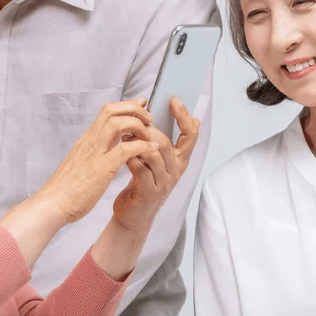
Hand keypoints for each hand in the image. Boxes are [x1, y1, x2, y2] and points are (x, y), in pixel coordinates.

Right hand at [37, 100, 158, 224]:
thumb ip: (92, 152)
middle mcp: (90, 142)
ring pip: (117, 124)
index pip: (106, 112)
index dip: (126, 105)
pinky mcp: (101, 168)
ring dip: (138, 125)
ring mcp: (95, 153)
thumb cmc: (65, 189)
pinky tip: (151, 148)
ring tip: (149, 133)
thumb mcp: (79, 162)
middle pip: (112, 111)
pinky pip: (125, 149)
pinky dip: (142, 146)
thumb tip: (104, 147)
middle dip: (134, 109)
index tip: (141, 105)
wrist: (52, 205)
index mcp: (86, 140)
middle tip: (148, 117)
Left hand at [110, 97, 200, 236]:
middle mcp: (176, 170)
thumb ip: (157, 139)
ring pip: (154, 153)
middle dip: (149, 129)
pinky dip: (130, 158)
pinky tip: (123, 155)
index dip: (184, 115)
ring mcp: (164, 182)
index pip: (191, 133)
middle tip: (135, 123)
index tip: (173, 100)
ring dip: (137, 142)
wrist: (134, 215)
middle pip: (168, 141)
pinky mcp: (150, 192)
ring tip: (125, 136)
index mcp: (180, 158)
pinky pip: (140, 169)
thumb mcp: (154, 160)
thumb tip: (150, 109)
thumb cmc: (142, 182)